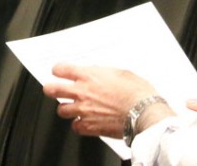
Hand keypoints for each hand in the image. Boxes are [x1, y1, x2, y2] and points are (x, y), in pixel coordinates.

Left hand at [43, 64, 165, 139]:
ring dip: (66, 108)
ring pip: (61, 110)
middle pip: (52, 89)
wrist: (146, 113)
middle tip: (52, 89)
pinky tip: (84, 122)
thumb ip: (103, 73)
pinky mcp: (90, 126)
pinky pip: (75, 127)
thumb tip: (98, 73)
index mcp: (88, 76)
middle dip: (50, 89)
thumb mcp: (121, 73)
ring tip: (71, 108)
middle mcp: (82, 92)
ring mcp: (84, 110)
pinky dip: (78, 125)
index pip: (60, 69)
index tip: (59, 72)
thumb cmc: (138, 93)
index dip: (58, 70)